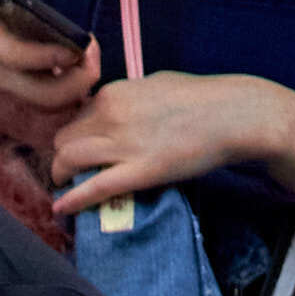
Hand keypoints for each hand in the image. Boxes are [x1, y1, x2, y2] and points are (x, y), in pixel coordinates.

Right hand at [0, 0, 101, 133]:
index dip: (54, 56)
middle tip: (94, 54)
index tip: (81, 44)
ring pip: (40, 103)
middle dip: (76, 81)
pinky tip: (73, 68)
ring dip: (72, 90)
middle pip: (40, 96)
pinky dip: (60, 91)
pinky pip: (34, 99)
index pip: (21, 58)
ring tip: (88, 59)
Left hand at [50, 70, 294, 216]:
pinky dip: (72, 200)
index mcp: (114, 92)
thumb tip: (114, 111)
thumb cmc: (200, 97)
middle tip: (73, 173)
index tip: (78, 150)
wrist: (232, 114)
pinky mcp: (138, 172)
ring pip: (68, 162)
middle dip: (63, 158)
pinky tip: (62, 210)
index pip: (74, 117)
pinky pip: (93, 188)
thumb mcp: (155, 85)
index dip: (74, 136)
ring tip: (69, 188)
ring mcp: (123, 144)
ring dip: (64, 177)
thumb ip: (128, 98)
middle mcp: (110, 114)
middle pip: (63, 140)